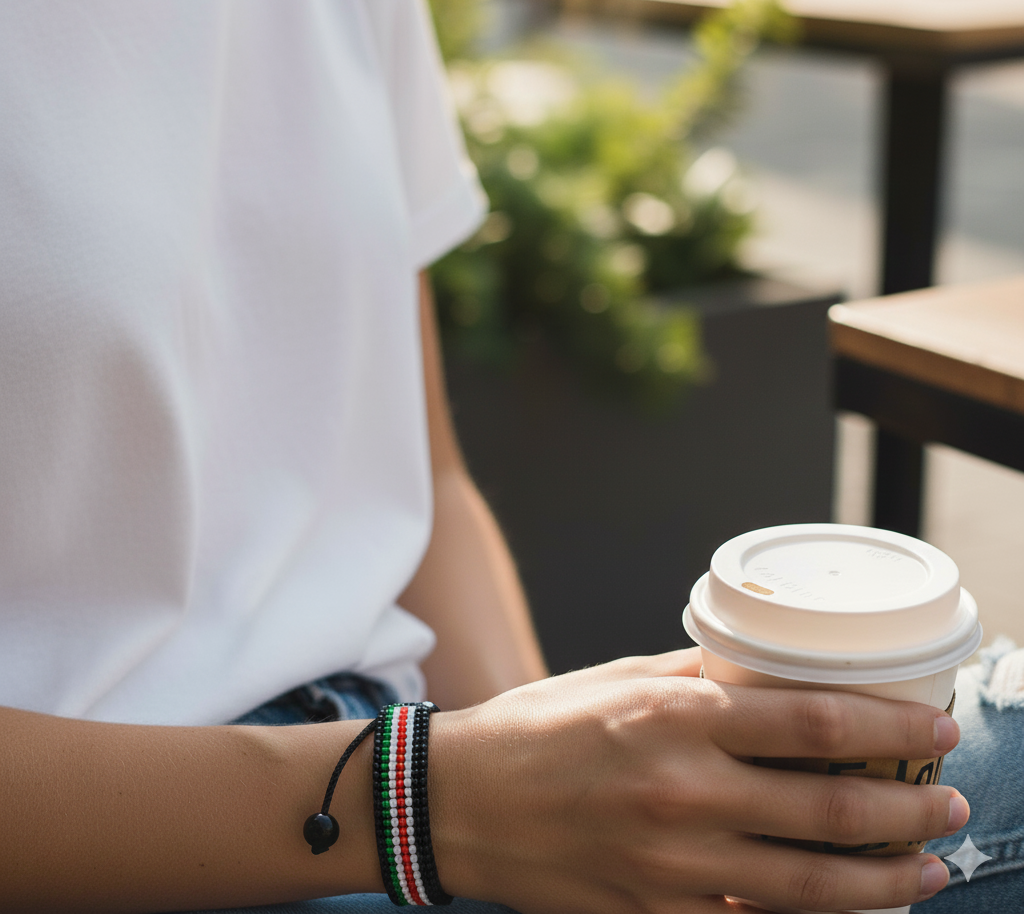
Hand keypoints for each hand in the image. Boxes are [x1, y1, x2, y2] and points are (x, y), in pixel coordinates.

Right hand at [430, 648, 964, 913]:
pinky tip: (842, 909)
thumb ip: (699, 678)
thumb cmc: (540, 727)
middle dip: (906, 811)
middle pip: (829, 811)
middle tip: (948, 802)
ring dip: (884, 881)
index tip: (934, 730)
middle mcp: (683, 793)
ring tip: (927, 869)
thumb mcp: (619, 679)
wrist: (464, 801)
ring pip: (809, 888)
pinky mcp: (655, 912)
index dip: (889, 730)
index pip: (812, 724)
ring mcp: (672, 865)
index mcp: (675, 720)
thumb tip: (769, 671)